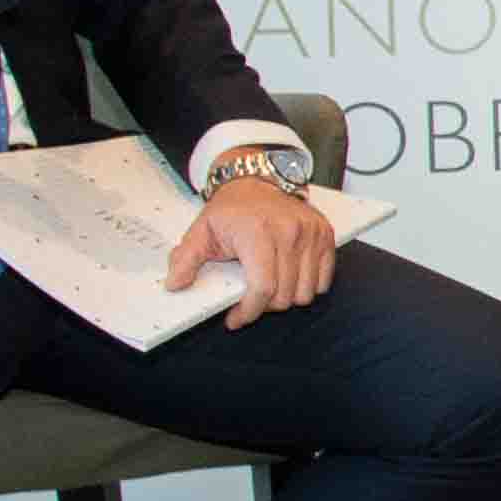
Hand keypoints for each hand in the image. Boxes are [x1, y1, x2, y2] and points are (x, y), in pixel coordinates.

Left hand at [165, 173, 334, 328]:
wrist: (257, 181)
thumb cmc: (231, 209)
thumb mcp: (201, 231)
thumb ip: (185, 259)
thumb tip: (175, 285)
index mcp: (257, 232)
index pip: (262, 287)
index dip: (249, 311)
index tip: (236, 318)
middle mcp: (289, 232)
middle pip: (285, 295)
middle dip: (264, 306)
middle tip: (250, 299)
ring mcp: (311, 233)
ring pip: (306, 293)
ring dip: (287, 298)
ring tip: (270, 287)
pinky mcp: (325, 235)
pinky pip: (323, 281)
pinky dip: (308, 287)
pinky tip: (290, 277)